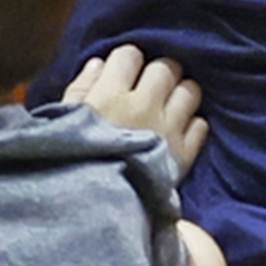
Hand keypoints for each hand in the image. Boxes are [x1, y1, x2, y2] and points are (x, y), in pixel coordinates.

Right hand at [62, 45, 209, 173]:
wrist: (94, 210)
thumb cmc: (72, 162)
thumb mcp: (64, 122)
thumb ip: (81, 88)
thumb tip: (100, 63)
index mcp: (110, 95)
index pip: (129, 55)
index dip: (126, 62)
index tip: (122, 74)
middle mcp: (144, 105)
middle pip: (165, 68)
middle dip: (158, 73)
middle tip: (150, 87)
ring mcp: (168, 129)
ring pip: (190, 91)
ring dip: (180, 94)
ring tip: (169, 105)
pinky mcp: (184, 154)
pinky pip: (201, 125)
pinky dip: (192, 124)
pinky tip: (178, 131)